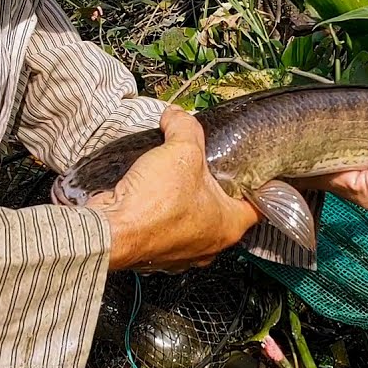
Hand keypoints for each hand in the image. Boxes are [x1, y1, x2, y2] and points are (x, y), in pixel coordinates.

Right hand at [86, 105, 260, 271]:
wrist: (110, 231)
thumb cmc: (152, 206)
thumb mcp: (181, 151)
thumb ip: (185, 127)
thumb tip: (177, 116)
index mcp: (229, 226)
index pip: (257, 205)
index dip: (255, 184)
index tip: (251, 171)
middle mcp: (208, 244)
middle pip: (221, 208)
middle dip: (211, 185)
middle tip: (204, 164)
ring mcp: (181, 251)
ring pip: (191, 218)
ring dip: (183, 197)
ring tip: (173, 174)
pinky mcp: (155, 251)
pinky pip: (164, 226)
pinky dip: (159, 210)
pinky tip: (151, 190)